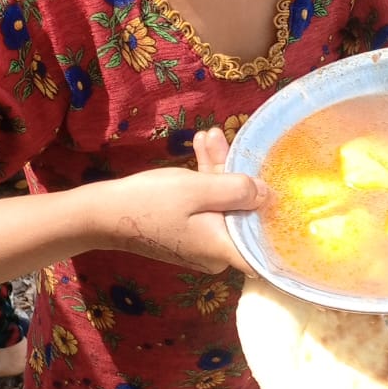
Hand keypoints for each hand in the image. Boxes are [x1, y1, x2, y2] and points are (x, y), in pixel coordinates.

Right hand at [106, 130, 266, 273]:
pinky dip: (204, 181)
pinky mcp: (188, 232)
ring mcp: (201, 243)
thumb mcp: (198, 188)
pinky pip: (206, 206)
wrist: (102, 215)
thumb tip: (269, 195)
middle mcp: (216, 253)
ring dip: (216, 170)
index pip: (265, 247)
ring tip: (209, 135)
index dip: (277, 222)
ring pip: (222, 204)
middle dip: (235, 173)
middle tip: (224, 139)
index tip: (285, 192)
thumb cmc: (149, 202)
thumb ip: (238, 190)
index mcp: (224, 249)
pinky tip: (199, 146)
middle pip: (241, 212)